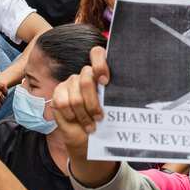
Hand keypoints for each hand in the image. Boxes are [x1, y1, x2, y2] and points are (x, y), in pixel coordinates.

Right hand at [51, 45, 109, 159]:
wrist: (86, 136)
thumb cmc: (103, 120)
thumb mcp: (113, 108)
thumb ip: (116, 96)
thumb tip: (131, 94)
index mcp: (100, 73)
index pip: (97, 54)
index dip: (100, 65)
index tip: (105, 82)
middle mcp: (84, 74)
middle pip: (86, 81)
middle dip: (93, 103)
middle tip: (99, 117)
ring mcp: (70, 82)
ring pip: (76, 97)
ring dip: (84, 115)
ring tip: (90, 125)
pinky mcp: (58, 93)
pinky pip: (63, 103)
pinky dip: (71, 115)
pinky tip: (76, 120)